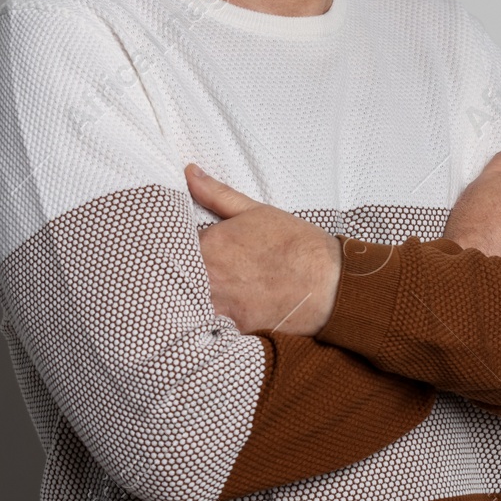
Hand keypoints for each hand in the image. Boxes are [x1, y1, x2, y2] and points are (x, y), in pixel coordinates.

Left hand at [187, 164, 340, 336]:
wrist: (329, 283)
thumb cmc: (296, 244)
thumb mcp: (256, 211)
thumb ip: (216, 194)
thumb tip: (188, 172)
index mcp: (209, 245)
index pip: (171, 247)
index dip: (172, 247)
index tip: (171, 247)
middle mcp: (208, 277)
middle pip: (175, 278)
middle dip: (177, 273)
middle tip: (172, 271)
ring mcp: (219, 305)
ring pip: (187, 303)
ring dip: (189, 297)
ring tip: (202, 291)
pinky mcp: (232, 328)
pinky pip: (208, 326)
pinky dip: (208, 320)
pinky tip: (216, 312)